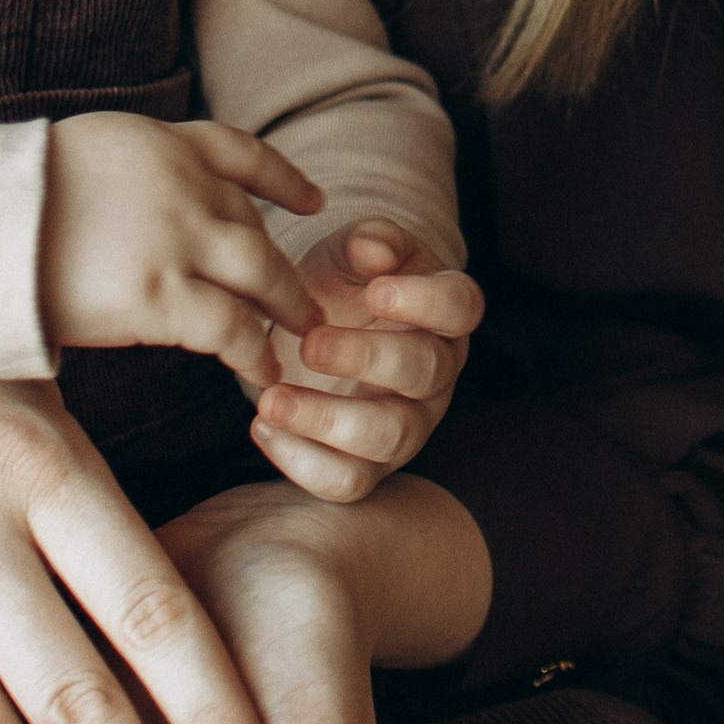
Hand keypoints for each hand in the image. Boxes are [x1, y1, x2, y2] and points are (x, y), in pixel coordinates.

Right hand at [39, 111, 321, 387]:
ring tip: (303, 337)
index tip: (313, 201)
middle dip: (285, 269)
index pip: (243, 153)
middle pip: (256, 228)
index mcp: (162, 142)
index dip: (284, 181)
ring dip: (288, 309)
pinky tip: (264, 373)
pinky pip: (233, 330)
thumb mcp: (81, 153)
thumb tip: (139, 204)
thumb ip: (130, 173)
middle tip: (307, 301)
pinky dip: (256, 354)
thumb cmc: (5, 200)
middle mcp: (185, 184)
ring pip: (262, 276)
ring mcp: (179, 239)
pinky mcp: (163, 296)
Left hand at [252, 221, 483, 500]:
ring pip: (389, 436)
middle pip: (424, 373)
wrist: (317, 327)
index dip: (425, 302)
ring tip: (270, 400)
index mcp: (443, 313)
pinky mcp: (370, 464)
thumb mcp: (350, 252)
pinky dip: (302, 462)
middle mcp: (436, 372)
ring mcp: (408, 423)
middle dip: (365, 359)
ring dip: (325, 420)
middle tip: (308, 343)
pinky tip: (263, 428)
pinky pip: (348, 481)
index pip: (460, 308)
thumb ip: (366, 242)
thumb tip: (374, 248)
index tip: (376, 291)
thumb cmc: (344, 284)